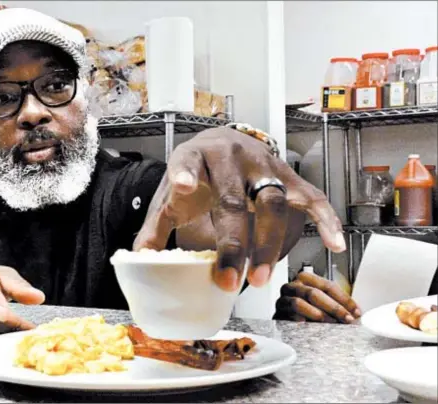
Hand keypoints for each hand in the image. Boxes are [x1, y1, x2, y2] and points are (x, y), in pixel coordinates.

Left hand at [133, 127, 345, 291]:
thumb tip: (138, 261)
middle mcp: (230, 157)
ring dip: (269, 244)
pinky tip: (335, 244)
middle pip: (236, 199)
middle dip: (234, 243)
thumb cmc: (194, 172)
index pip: (187, 163)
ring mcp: (263, 166)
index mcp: (194, 157)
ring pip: (273, 202)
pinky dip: (326, 220)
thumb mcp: (169, 194)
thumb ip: (155, 226)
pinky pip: (312, 197)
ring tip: (259, 278)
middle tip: (229, 279)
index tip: (182, 186)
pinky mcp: (287, 177)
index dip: (185, 174)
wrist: (221, 143)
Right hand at [274, 272, 360, 322]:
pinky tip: (313, 328)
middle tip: (346, 319)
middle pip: (313, 293)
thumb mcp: (323, 304)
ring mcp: (282, 301)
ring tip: (331, 324)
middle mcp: (291, 287)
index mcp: (305, 279)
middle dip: (333, 308)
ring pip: (298, 304)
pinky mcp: (277, 315)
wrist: (288, 327)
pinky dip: (303, 322)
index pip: (327, 286)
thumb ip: (337, 304)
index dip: (344, 299)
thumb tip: (356, 313)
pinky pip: (289, 317)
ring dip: (318, 315)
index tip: (356, 312)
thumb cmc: (308, 313)